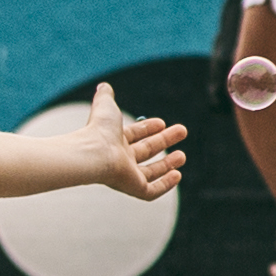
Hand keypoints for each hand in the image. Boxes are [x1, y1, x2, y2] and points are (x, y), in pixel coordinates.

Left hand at [85, 83, 188, 203]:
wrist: (93, 154)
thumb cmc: (99, 130)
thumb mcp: (106, 107)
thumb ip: (105, 96)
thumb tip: (103, 85)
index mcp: (115, 141)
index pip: (135, 135)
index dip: (149, 128)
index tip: (162, 122)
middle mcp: (121, 159)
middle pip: (147, 150)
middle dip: (165, 140)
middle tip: (182, 131)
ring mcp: (127, 175)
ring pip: (151, 172)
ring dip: (167, 164)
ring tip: (182, 156)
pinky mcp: (134, 188)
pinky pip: (152, 191)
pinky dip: (165, 184)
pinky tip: (177, 175)